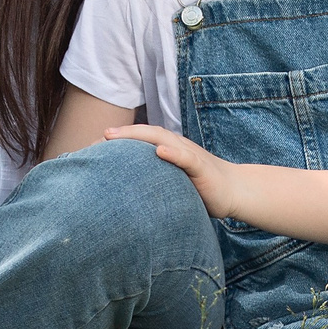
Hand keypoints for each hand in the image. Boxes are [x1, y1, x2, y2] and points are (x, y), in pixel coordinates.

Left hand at [104, 124, 239, 215]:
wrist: (234, 190)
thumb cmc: (200, 187)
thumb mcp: (172, 182)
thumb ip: (153, 181)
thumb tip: (124, 195)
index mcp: (167, 149)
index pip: (140, 139)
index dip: (118, 139)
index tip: (93, 143)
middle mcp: (176, 146)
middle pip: (146, 133)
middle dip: (122, 133)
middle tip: (100, 136)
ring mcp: (189, 154)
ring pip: (162, 138)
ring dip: (139, 135)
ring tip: (116, 136)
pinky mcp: (202, 167)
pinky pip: (187, 157)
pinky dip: (173, 153)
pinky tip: (159, 151)